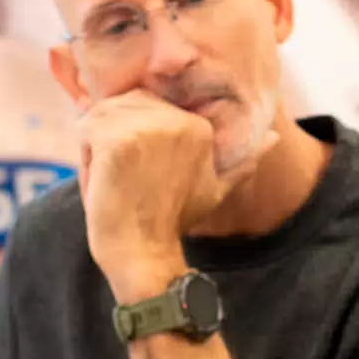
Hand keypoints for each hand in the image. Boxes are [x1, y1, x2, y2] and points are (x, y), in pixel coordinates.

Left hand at [76, 91, 230, 297]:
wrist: (145, 255)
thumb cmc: (173, 223)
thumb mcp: (215, 187)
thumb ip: (242, 160)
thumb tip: (273, 138)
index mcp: (199, 125)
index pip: (147, 103)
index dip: (134, 134)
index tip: (138, 172)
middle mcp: (176, 120)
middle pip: (122, 105)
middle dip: (113, 136)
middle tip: (123, 179)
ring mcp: (146, 128)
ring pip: (101, 116)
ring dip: (96, 148)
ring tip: (113, 181)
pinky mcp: (116, 142)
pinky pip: (85, 130)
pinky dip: (85, 158)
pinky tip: (100, 183)